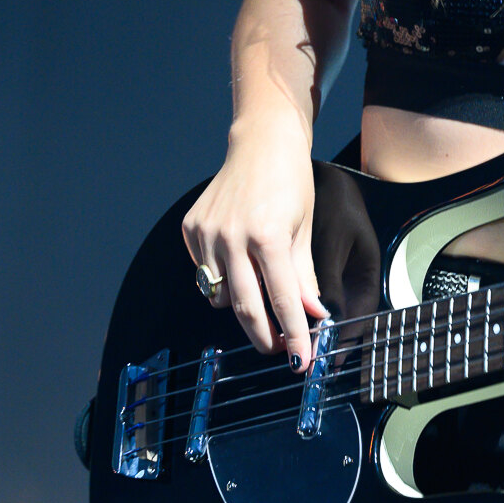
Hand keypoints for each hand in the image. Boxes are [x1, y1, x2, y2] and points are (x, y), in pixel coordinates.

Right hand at [182, 130, 329, 366]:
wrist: (261, 142)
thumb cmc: (291, 182)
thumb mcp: (305, 228)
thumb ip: (304, 276)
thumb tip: (313, 316)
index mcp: (267, 236)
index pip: (282, 299)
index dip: (293, 335)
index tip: (301, 360)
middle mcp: (231, 237)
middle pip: (246, 308)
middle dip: (264, 337)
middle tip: (280, 350)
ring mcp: (207, 233)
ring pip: (222, 295)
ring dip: (244, 303)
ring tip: (263, 288)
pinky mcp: (191, 229)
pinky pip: (206, 273)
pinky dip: (224, 277)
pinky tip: (239, 258)